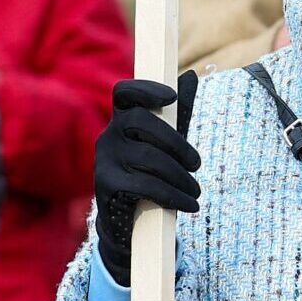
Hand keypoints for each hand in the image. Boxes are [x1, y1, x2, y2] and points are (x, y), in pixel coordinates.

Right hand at [93, 72, 200, 286]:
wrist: (126, 224)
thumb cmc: (149, 174)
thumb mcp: (165, 143)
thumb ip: (178, 113)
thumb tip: (189, 75)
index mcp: (121, 120)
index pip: (124, 93)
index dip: (145, 89)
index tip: (171, 98)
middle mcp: (108, 135)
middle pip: (141, 120)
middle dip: (176, 142)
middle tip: (197, 164)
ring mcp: (104, 159)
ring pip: (147, 156)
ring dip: (179, 176)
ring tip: (196, 192)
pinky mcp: (106, 184)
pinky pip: (144, 184)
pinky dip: (172, 195)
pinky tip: (188, 204)